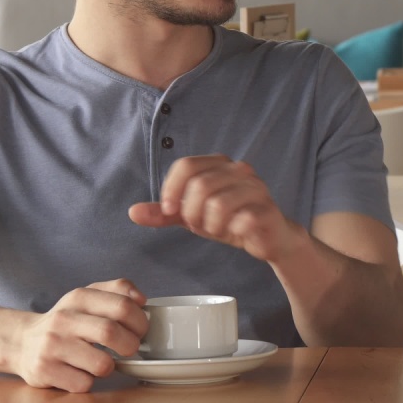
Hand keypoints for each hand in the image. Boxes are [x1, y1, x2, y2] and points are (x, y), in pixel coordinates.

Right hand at [11, 279, 147, 392]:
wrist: (22, 342)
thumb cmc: (66, 321)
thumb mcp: (88, 297)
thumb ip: (118, 290)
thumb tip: (142, 300)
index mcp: (79, 298)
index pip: (122, 305)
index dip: (140, 321)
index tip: (140, 330)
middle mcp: (63, 319)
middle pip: (111, 333)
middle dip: (130, 345)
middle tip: (129, 348)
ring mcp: (52, 346)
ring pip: (101, 364)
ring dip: (110, 367)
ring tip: (102, 361)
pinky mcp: (44, 371)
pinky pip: (83, 383)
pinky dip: (89, 381)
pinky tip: (81, 372)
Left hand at [128, 155, 303, 262]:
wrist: (270, 237)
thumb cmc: (231, 221)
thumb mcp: (193, 216)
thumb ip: (165, 213)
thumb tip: (133, 212)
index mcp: (219, 164)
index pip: (186, 166)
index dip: (172, 190)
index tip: (171, 211)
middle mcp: (240, 169)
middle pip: (199, 185)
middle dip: (191, 212)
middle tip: (197, 224)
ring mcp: (256, 187)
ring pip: (218, 203)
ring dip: (210, 224)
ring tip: (216, 229)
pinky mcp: (267, 209)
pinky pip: (240, 220)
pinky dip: (230, 231)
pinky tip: (234, 232)